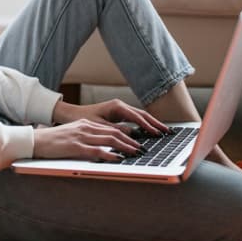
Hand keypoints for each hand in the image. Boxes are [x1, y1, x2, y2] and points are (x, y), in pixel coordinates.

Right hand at [33, 118, 144, 161]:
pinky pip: (97, 150)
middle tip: (142, 149)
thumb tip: (103, 146)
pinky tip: (118, 159)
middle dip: (131, 141)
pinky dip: (110, 154)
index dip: (126, 135)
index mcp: (85, 124)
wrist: (36, 140)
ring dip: (125, 147)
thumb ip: (87, 137)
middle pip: (114, 133)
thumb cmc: (53, 140)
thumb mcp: (73, 134)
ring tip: (136, 153)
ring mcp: (81, 136)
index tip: (137, 142)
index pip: (111, 128)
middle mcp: (85, 127)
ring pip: (109, 140)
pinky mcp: (75, 147)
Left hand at [53, 98, 168, 135]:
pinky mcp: (119, 114)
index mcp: (117, 107)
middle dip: (156, 123)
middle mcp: (120, 106)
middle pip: (143, 115)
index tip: (158, 134)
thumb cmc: (84, 119)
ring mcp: (121, 109)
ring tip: (164, 132)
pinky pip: (135, 119)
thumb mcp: (100, 126)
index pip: (137, 117)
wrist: (73, 114)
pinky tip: (151, 132)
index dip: (148, 126)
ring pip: (140, 116)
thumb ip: (116, 130)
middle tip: (168, 132)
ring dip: (152, 124)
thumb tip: (133, 135)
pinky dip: (144, 125)